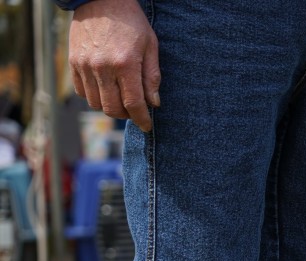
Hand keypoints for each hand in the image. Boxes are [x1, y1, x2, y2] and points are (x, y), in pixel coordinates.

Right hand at [68, 0, 159, 131]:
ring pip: (95, 103)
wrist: (100, 0)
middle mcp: (102, 68)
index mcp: (124, 64)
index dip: (142, 119)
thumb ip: (152, 76)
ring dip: (109, 106)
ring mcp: (85, 65)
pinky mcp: (73, 62)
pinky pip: (81, 91)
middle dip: (126, 115)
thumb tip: (153, 103)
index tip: (147, 126)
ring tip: (120, 98)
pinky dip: (94, 96)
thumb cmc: (131, 22)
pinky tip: (105, 89)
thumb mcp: (150, 46)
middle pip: (112, 108)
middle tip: (134, 110)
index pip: (133, 103)